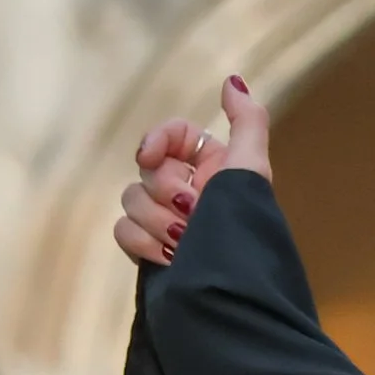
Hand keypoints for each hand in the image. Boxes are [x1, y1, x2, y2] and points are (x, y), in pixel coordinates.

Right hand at [112, 74, 272, 267]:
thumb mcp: (252, 170)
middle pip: (149, 169)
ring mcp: (166, 222)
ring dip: (157, 221)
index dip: (157, 141)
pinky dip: (141, 242)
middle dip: (166, 192)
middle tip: (193, 214)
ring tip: (186, 245)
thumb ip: (247, 122)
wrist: (232, 293)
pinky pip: (123, 230)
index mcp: (214, 168)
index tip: (151, 156)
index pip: (171, 135)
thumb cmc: (244, 230)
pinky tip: (169, 258)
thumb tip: (232, 81)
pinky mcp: (149, 250)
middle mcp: (189, 191)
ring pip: (132, 199)